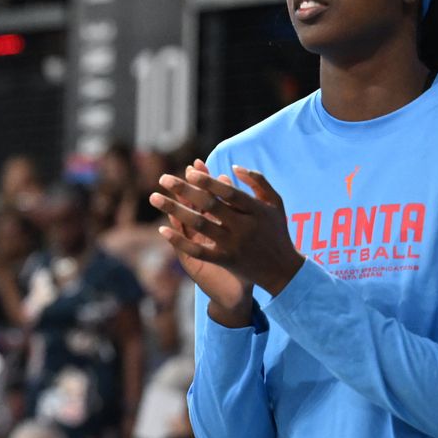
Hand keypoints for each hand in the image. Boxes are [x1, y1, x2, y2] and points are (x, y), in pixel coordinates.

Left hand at [152, 162, 302, 300]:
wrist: (283, 270)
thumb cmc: (277, 230)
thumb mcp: (275, 203)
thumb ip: (258, 181)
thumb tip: (233, 167)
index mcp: (256, 211)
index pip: (228, 192)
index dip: (208, 181)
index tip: (188, 170)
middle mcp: (244, 227)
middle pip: (209, 205)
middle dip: (184, 190)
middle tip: (163, 178)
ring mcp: (233, 245)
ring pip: (199, 225)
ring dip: (175, 210)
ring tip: (154, 197)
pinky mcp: (224, 261)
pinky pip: (198, 251)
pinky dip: (180, 241)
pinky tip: (162, 230)